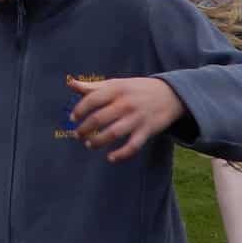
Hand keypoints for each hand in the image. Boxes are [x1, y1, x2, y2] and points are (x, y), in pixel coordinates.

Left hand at [68, 77, 185, 160]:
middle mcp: (126, 103)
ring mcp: (137, 118)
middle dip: (85, 129)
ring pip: (113, 133)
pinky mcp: (147, 131)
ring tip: (89, 144)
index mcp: (116, 89)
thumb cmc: (136, 89)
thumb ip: (93, 87)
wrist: (170, 94)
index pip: (92, 99)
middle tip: (78, 135)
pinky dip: (121, 154)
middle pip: (99, 118)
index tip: (72, 118)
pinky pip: (132, 146)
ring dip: (98, 142)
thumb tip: (71, 84)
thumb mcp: (116, 83)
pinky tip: (110, 158)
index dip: (79, 110)